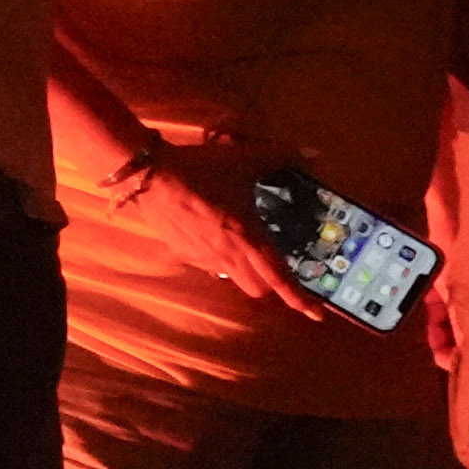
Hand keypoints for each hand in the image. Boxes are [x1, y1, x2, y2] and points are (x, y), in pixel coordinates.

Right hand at [98, 132, 303, 317]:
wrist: (150, 176)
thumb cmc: (202, 169)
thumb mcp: (245, 158)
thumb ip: (281, 156)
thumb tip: (312, 153)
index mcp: (248, 237)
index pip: (280, 278)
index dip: (301, 299)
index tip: (318, 314)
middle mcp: (229, 255)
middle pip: (258, 289)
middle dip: (270, 284)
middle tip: (274, 264)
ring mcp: (204, 258)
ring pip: (233, 278)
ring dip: (244, 270)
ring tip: (241, 243)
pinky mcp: (185, 253)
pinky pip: (210, 265)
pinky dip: (220, 257)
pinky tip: (213, 232)